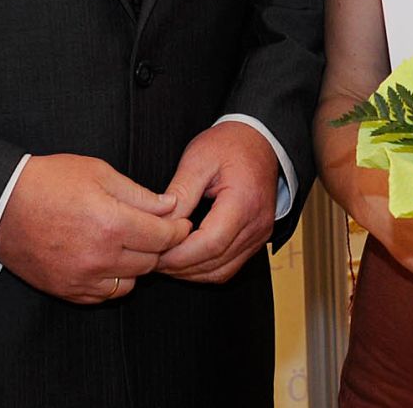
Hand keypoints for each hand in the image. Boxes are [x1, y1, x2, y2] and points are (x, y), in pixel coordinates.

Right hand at [0, 154, 181, 303]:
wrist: (1, 206)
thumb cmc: (49, 182)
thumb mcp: (98, 172)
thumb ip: (139, 193)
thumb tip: (169, 206)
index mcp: (111, 224)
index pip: (163, 236)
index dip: (178, 229)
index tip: (181, 223)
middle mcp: (100, 257)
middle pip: (151, 261)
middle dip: (159, 245)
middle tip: (156, 230)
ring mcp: (82, 278)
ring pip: (131, 282)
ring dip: (137, 264)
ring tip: (129, 244)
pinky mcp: (66, 290)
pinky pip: (105, 295)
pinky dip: (113, 280)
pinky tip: (108, 260)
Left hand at [154, 122, 278, 283]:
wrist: (261, 140)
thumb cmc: (231, 144)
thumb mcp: (199, 158)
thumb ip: (180, 193)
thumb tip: (160, 224)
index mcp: (244, 201)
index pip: (210, 243)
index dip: (179, 254)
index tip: (154, 251)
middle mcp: (257, 224)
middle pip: (215, 262)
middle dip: (179, 266)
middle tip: (151, 258)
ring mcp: (259, 234)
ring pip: (221, 271)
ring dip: (190, 272)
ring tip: (165, 260)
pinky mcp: (257, 239)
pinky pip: (229, 266)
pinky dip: (205, 269)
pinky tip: (185, 259)